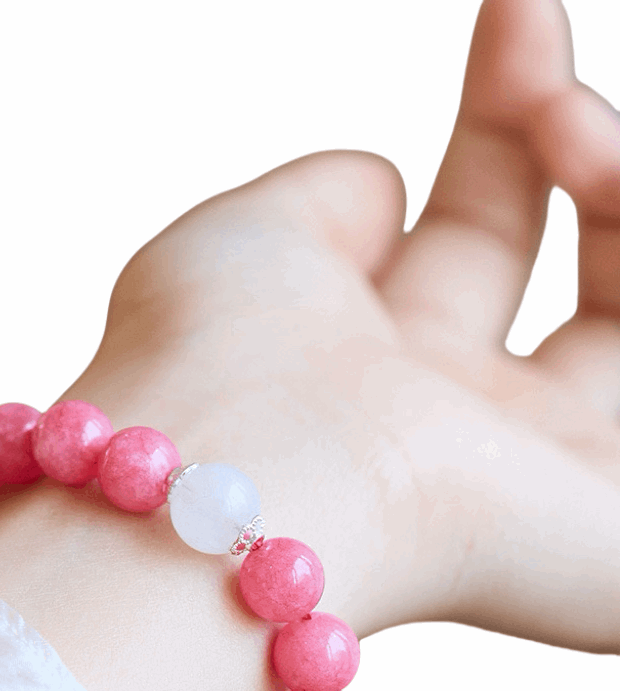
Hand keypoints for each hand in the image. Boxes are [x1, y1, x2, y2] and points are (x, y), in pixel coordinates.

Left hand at [67, 0, 619, 653]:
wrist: (235, 485)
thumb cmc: (208, 363)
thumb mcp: (246, 243)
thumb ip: (330, 201)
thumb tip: (385, 186)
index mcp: (379, 363)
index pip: (478, 229)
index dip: (509, 117)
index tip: (515, 12)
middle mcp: (465, 421)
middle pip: (578, 263)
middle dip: (572, 135)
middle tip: (538, 57)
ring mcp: (541, 477)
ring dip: (615, 190)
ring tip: (569, 128)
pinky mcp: (607, 539)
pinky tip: (603, 175)